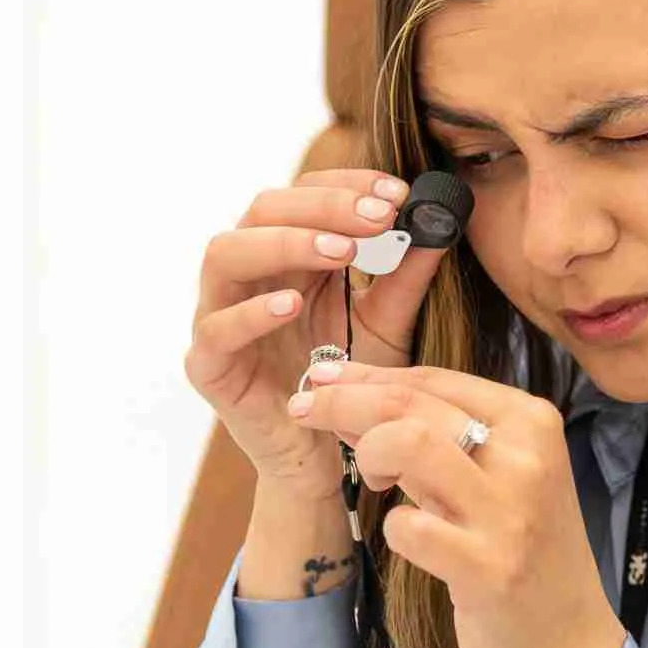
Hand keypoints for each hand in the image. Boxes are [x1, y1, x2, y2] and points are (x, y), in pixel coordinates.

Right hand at [184, 168, 451, 495]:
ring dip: (285, 243)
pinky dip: (250, 313)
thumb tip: (439, 222)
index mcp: (287, 257)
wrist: (331, 461)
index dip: (347, 186)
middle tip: (378, 216)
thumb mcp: (387, 325)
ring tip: (341, 251)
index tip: (398, 194)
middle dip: (322, 206)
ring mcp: (220, 317)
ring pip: (225, 254)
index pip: (303, 195)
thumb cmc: (350, 385)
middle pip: (262, 210)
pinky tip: (292, 305)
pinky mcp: (209, 366)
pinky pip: (215, 329)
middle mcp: (248, 276)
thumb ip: (406, 277)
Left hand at [288, 358, 627, 647]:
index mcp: (531, 422)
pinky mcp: (488, 567)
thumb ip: (435, 435)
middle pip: (411, 403)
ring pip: (410, 444)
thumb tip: (350, 397)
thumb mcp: (493, 476)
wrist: (565, 635)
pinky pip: (409, 528)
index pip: (433, 378)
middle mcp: (526, 457)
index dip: (365, 374)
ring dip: (370, 455)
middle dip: (342, 401)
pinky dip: (394, 528)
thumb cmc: (520, 547)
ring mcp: (508, 513)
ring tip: (375, 480)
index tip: (318, 376)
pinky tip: (410, 537)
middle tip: (303, 411)